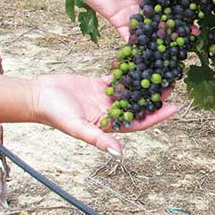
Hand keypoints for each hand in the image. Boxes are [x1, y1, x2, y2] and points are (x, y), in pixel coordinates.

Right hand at [32, 74, 178, 156]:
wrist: (37, 96)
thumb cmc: (55, 114)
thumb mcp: (78, 127)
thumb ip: (98, 139)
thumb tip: (119, 154)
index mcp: (110, 124)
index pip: (140, 122)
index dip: (158, 115)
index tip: (176, 107)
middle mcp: (112, 112)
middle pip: (140, 105)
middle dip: (157, 96)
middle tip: (175, 84)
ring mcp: (106, 98)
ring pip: (132, 90)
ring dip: (147, 83)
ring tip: (164, 72)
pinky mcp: (99, 85)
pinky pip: (118, 77)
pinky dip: (129, 71)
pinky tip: (142, 61)